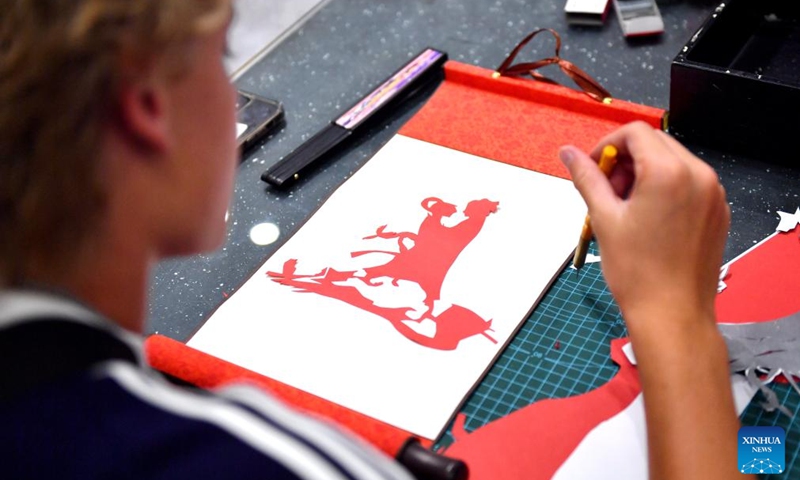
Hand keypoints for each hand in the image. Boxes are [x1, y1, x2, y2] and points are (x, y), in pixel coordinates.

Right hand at [559, 121, 729, 332]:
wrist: (672, 315)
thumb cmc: (637, 272)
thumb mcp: (604, 218)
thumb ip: (586, 177)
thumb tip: (569, 152)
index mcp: (670, 172)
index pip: (635, 133)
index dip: (607, 146)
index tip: (594, 171)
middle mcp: (699, 175)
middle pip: (655, 144)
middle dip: (625, 161)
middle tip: (606, 193)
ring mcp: (713, 194)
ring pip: (672, 162)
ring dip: (644, 174)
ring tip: (625, 210)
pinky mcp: (718, 212)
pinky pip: (689, 184)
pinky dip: (665, 189)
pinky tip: (647, 220)